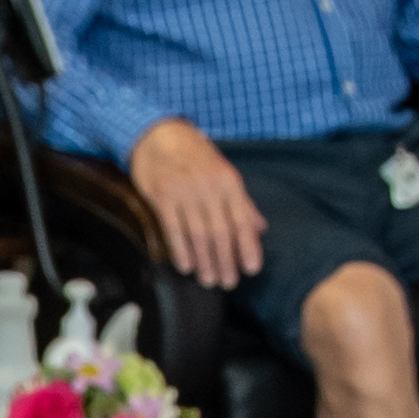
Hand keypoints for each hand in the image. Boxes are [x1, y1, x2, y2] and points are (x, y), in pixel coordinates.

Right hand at [129, 117, 267, 288]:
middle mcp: (208, 187)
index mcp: (228, 181)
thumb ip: (241, 202)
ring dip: (205, 261)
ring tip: (209, 280)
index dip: (248, 246)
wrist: (159, 134)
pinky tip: (186, 266)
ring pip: (198, 234)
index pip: (242, 219)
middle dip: (226, 261)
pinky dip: (180, 250)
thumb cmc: (194, 156)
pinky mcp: (161, 196)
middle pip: (220, 232)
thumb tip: (260, 228)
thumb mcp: (223, 172)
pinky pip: (173, 229)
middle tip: (228, 283)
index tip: (252, 269)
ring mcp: (184, 192)